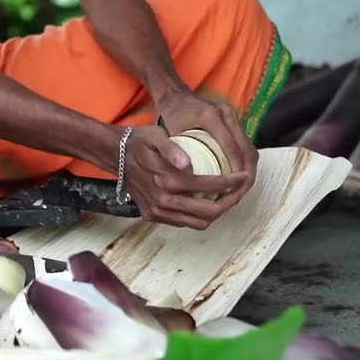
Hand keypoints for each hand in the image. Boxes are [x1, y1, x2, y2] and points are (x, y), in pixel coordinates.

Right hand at [119, 125, 252, 229]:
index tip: (244, 176)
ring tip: (226, 198)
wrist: (115, 156)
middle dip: (229, 203)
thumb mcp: (156, 136)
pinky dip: (199, 216)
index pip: (210, 187)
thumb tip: (188, 163)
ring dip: (216, 213)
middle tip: (239, 191)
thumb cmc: (139, 142)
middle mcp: (163, 201)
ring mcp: (157, 211)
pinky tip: (205, 202)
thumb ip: (172, 149)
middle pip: (208, 212)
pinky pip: (183, 222)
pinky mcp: (152, 216)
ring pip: (197, 222)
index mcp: (168, 181)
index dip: (232, 183)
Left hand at [155, 91, 258, 203]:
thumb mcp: (168, 133)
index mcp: (211, 116)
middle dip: (247, 175)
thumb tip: (186, 173)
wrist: (174, 95)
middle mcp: (226, 113)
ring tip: (240, 190)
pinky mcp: (234, 121)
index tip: (233, 190)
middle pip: (247, 149)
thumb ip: (174, 151)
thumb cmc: (169, 115)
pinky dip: (244, 162)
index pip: (232, 147)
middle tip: (239, 195)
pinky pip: (245, 145)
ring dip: (248, 170)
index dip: (236, 171)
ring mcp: (233, 116)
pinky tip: (237, 179)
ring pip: (249, 148)